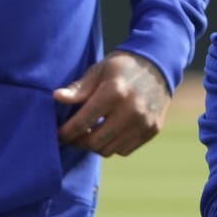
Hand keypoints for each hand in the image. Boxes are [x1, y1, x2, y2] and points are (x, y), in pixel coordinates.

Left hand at [53, 51, 170, 156]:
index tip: (58, 134)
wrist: (159, 66)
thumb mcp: (98, 70)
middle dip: (79, 142)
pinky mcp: (152, 130)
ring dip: (95, 145)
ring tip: (90, 133)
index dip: (66, 132)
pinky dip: (112, 145)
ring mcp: (144, 122)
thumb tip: (57, 97)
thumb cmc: (122, 67)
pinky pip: (124, 150)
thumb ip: (79, 88)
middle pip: (95, 142)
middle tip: (72, 136)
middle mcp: (131, 110)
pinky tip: (108, 132)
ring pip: (109, 150)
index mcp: (114, 92)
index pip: (83, 122)